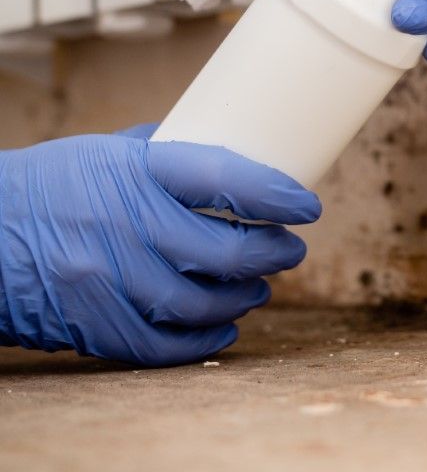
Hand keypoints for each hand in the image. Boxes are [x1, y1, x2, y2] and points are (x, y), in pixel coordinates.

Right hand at [0, 125, 319, 366]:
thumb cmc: (50, 184)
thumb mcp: (105, 150)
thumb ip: (167, 155)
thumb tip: (233, 155)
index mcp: (132, 171)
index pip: (224, 179)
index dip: (276, 196)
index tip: (307, 206)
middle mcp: (123, 224)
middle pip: (224, 252)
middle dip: (273, 254)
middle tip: (290, 250)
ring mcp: (106, 279)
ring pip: (202, 303)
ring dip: (244, 298)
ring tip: (258, 288)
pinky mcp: (92, 323)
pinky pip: (163, 345)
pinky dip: (203, 341)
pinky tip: (224, 328)